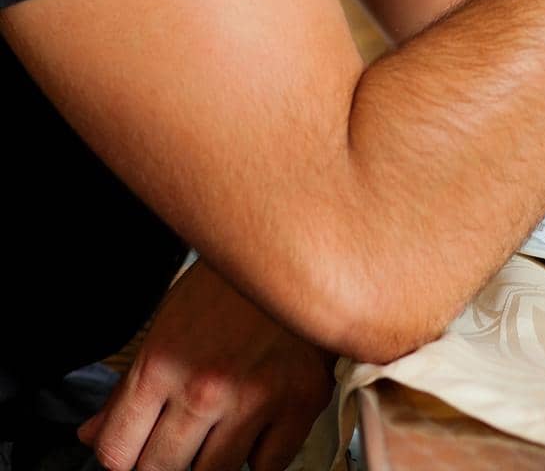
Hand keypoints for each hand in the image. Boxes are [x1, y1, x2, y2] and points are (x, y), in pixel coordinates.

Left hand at [78, 258, 334, 470]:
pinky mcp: (300, 405)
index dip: (123, 455)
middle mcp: (204, 387)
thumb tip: (93, 433)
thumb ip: (129, 386)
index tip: (134, 451)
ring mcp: (254, 400)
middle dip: (164, 460)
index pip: (116, 452)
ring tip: (221, 425)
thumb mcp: (169, 320)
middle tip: (180, 437)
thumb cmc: (234, 281)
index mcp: (162, 363)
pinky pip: (268, 466)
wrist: (301, 245)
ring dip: (212, 459)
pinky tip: (260, 421)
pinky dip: (261, 453)